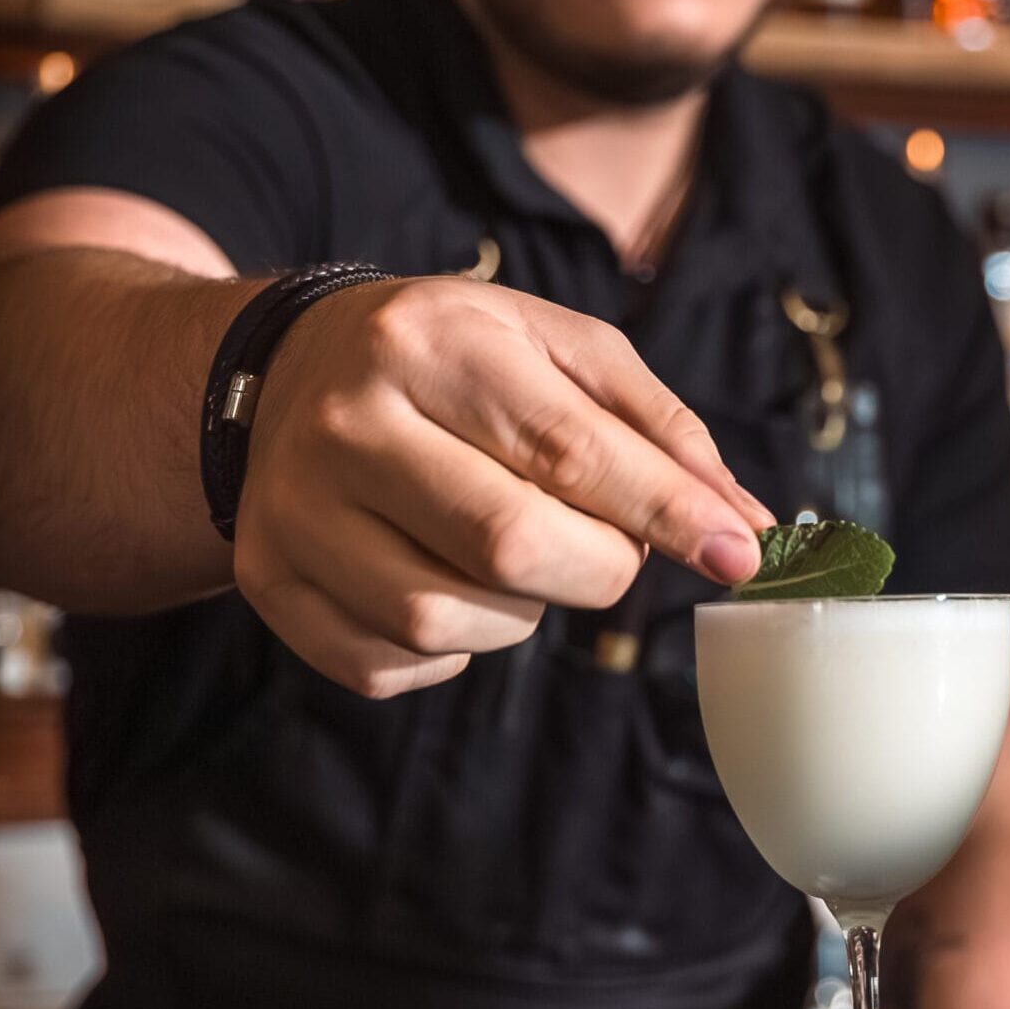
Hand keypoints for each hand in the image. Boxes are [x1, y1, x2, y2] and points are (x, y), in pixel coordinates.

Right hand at [233, 275, 773, 696]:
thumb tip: (742, 524)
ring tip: (513, 551)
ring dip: (520, 611)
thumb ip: (657, 428)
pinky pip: (388, 664)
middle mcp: (346, 424)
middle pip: (508, 547)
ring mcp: (293, 510)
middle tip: (610, 545)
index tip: (737, 553)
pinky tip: (448, 581)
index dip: (666, 514)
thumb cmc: (452, 357)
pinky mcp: (267, 582)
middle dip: (597, 567)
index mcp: (427, 344)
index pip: (567, 451)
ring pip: (446, 621)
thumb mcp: (557, 347)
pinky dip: (448, 648)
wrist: (286, 369)